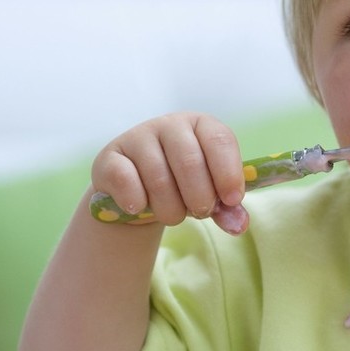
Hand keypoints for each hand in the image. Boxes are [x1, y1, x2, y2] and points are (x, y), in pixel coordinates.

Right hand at [91, 112, 247, 233]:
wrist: (137, 194)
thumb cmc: (182, 187)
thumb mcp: (209, 192)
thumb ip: (227, 208)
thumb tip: (239, 225)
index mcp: (201, 125)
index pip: (220, 140)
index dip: (229, 173)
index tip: (231, 200)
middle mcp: (170, 125)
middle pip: (190, 163)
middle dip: (200, 198)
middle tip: (201, 213)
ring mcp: (137, 137)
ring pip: (160, 179)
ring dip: (171, 210)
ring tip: (173, 215)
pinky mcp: (109, 158)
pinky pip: (127, 183)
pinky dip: (138, 204)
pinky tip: (140, 208)